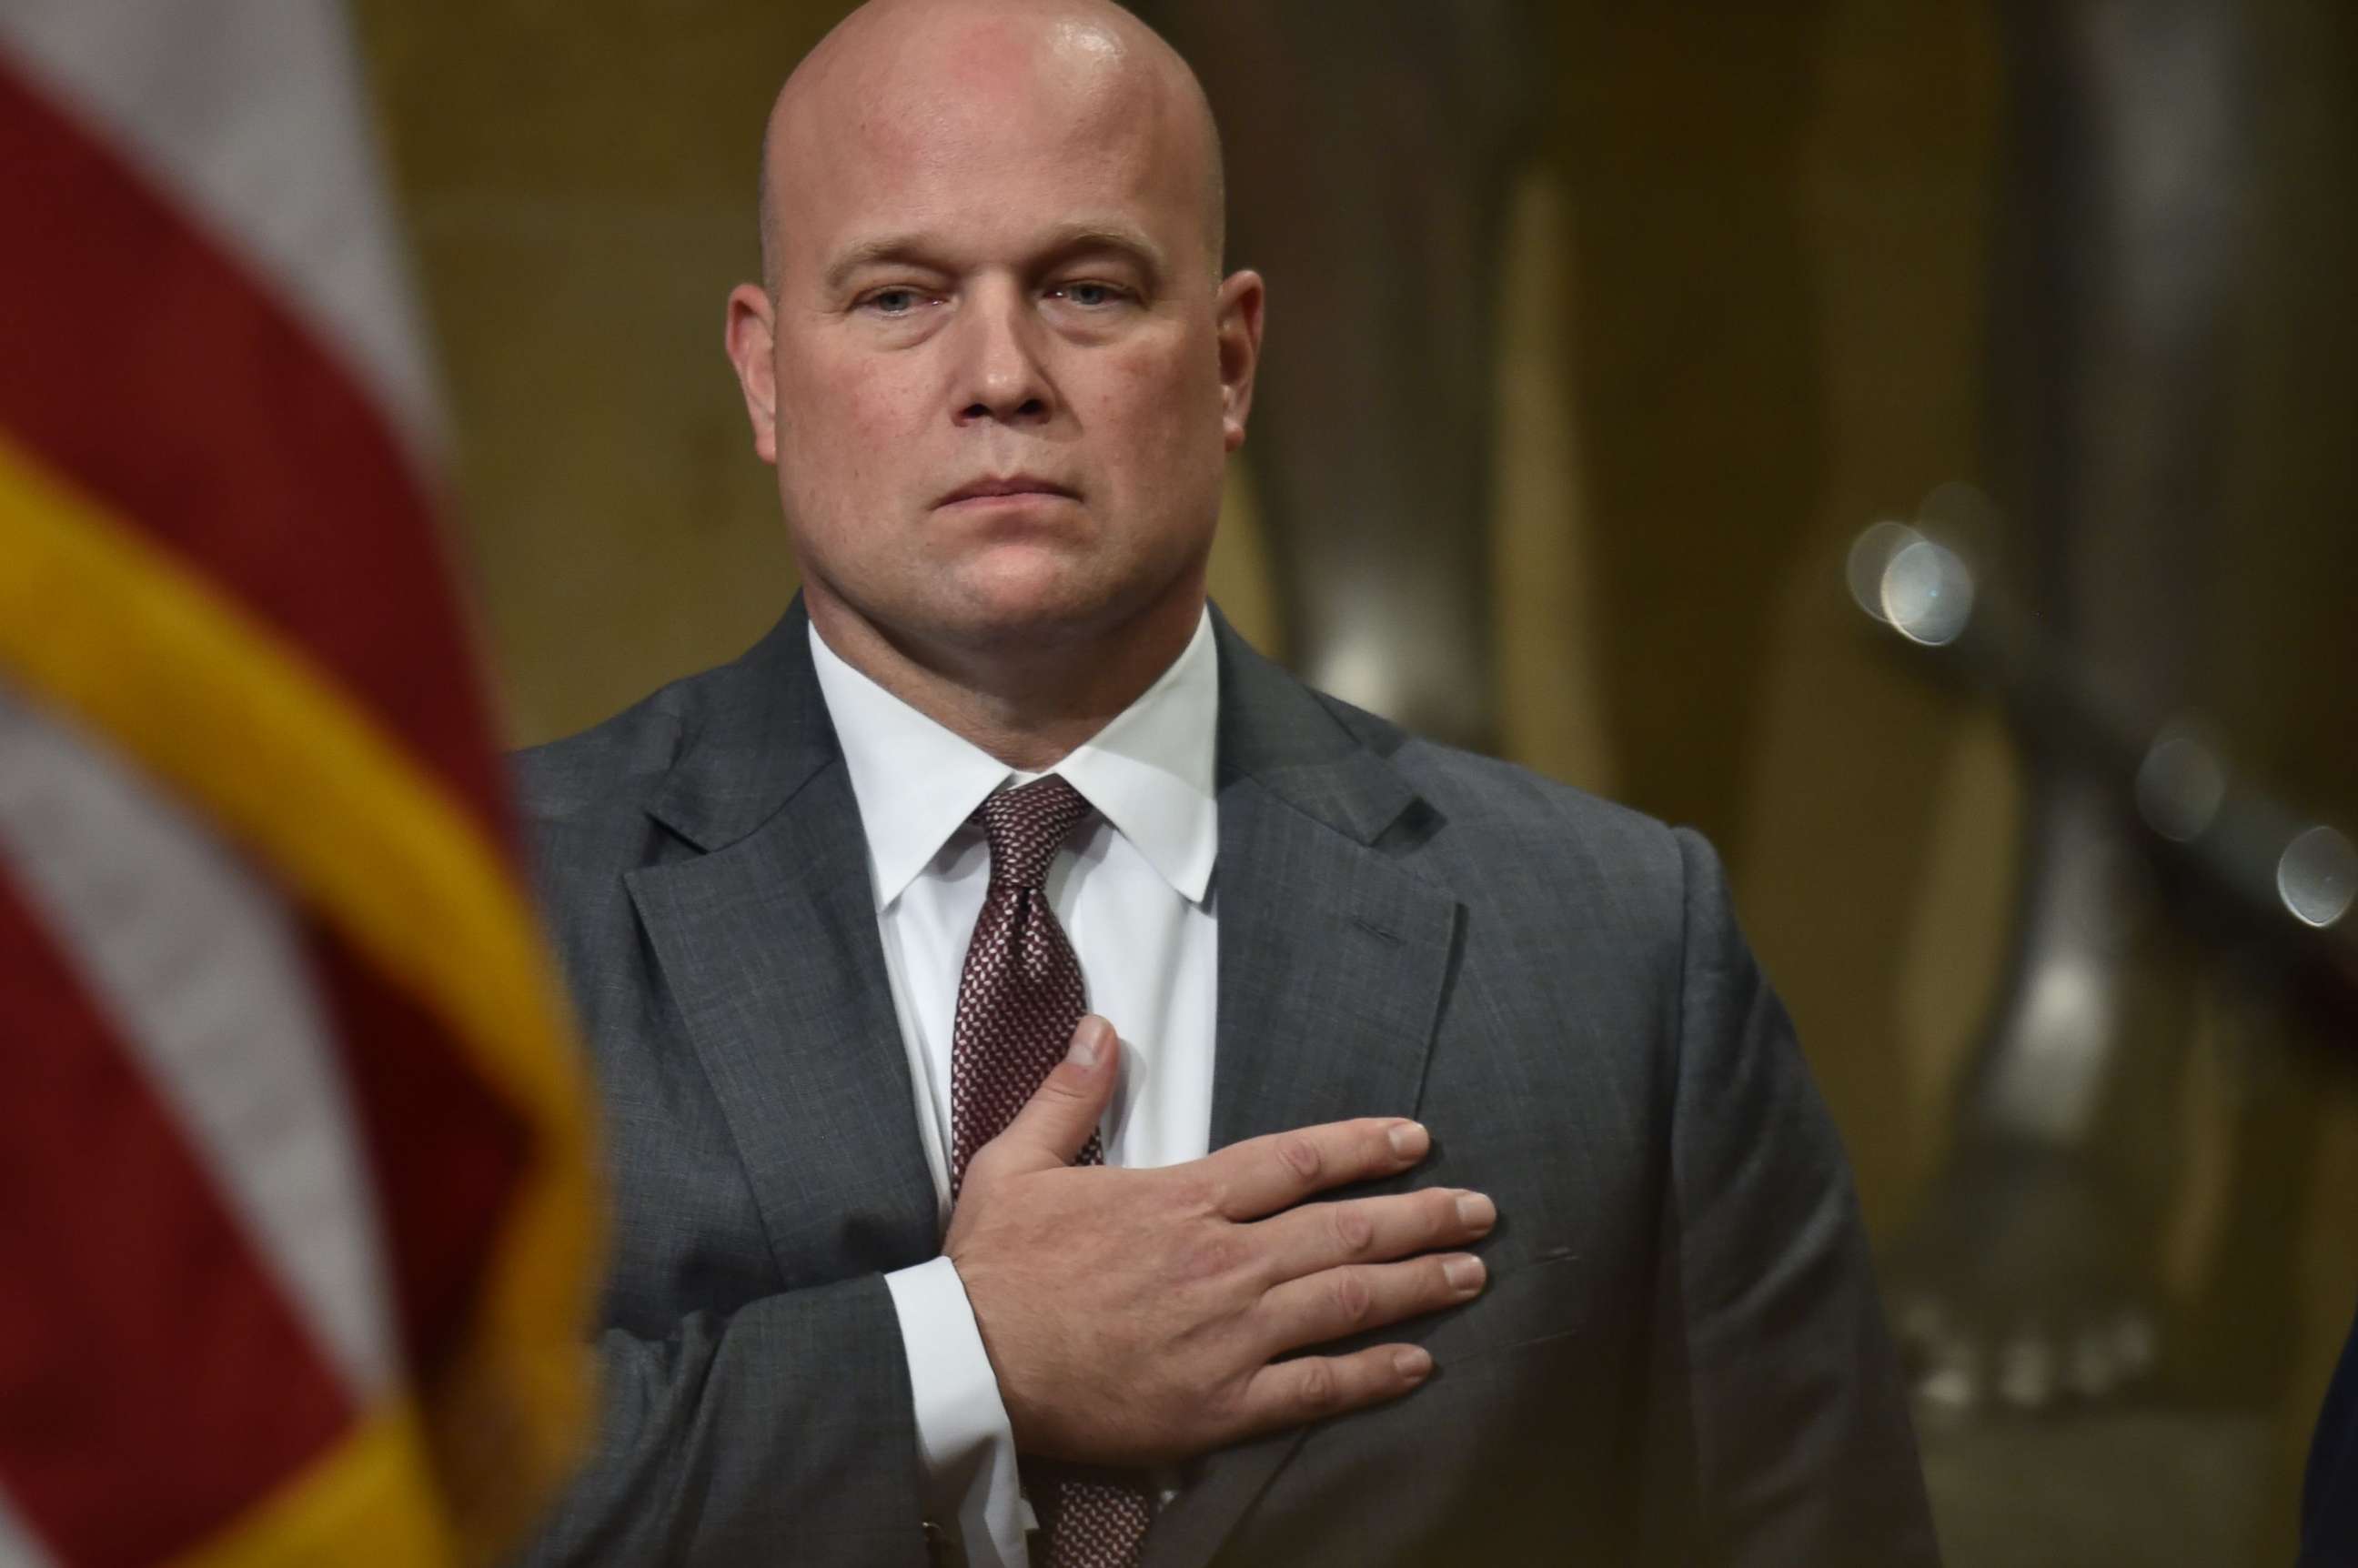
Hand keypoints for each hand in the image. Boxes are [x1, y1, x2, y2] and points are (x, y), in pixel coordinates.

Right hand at [944, 1015, 1494, 1467]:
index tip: (1415, 1140)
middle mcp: (1219, 1262)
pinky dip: (1371, 1376)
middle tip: (1479, 1212)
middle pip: (1342, 1230)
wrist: (966, 1367)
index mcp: (1179, 1201)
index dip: (1362, 1148)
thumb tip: (1102, 1030)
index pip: (1295, 1162)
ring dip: (1416, 1287)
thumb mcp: (1017, 1162)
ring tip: (1469, 1275)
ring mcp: (1227, 1336)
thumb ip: (1070, 1096)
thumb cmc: (992, 1271)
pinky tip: (1415, 1365)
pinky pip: (1314, 1388)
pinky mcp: (1218, 1405)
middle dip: (1420, 1217)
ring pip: (1344, 1302)